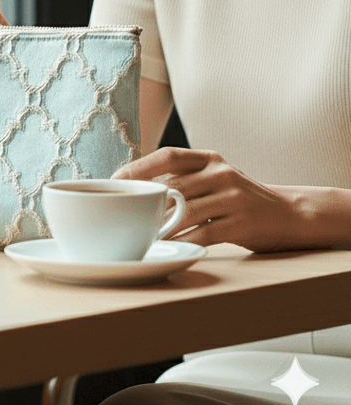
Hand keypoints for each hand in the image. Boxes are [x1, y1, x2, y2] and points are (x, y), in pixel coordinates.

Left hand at [111, 147, 311, 252]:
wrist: (290, 215)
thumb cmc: (239, 199)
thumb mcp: (214, 179)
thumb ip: (183, 180)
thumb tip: (135, 189)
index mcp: (209, 158)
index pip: (168, 156)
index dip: (138, 168)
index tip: (114, 181)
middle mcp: (220, 173)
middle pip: (173, 186)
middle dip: (143, 202)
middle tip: (120, 215)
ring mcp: (234, 197)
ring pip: (185, 211)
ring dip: (159, 226)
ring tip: (138, 235)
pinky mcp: (243, 222)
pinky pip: (204, 233)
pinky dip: (182, 241)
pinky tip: (167, 248)